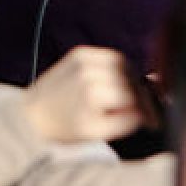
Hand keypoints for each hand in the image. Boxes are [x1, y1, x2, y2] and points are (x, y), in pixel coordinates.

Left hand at [22, 46, 152, 143]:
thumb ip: (124, 122)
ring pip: (123, 63)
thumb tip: (145, 113)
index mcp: (93, 91)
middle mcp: (88, 69)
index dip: (147, 111)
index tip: (153, 123)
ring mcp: (83, 57)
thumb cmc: (62, 128)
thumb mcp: (96, 133)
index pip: (133, 96)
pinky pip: (109, 56)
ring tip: (135, 97)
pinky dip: (119, 68)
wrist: (32, 115)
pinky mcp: (79, 52)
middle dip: (142, 94)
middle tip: (147, 111)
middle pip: (130, 77)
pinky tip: (120, 83)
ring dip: (133, 78)